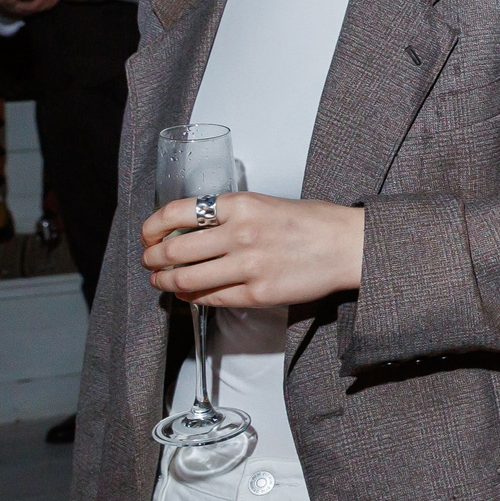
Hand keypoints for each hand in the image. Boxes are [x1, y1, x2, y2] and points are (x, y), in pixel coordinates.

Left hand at [143, 193, 365, 306]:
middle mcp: (240, 234)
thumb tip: (194, 229)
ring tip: (162, 281)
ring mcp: (248, 266)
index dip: (152, 227)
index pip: (176, 213)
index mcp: (240, 205)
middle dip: (153, 259)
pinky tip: (190, 295)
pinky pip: (211, 298)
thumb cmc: (316, 222)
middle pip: (174, 251)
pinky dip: (193, 298)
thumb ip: (231, 214)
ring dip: (166, 282)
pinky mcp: (258, 293)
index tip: (148, 235)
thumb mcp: (268, 202)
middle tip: (151, 261)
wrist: (351, 246)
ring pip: (186, 279)